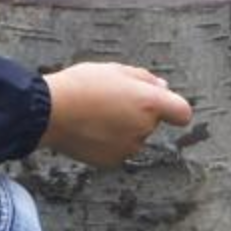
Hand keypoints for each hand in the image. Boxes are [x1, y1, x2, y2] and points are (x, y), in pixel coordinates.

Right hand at [39, 62, 192, 166]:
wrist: (49, 112)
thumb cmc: (81, 85)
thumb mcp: (114, 69)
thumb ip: (144, 78)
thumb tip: (163, 88)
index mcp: (148, 103)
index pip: (182, 112)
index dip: (173, 107)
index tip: (162, 103)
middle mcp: (143, 129)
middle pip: (151, 121)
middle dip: (137, 111)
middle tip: (109, 97)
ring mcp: (128, 148)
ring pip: (134, 135)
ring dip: (123, 126)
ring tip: (94, 113)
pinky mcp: (112, 161)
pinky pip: (118, 148)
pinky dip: (109, 141)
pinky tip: (89, 129)